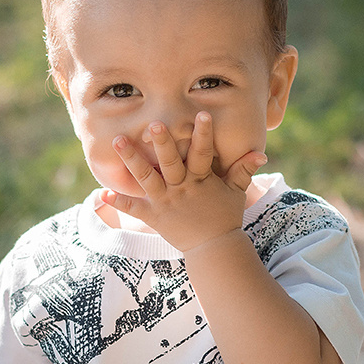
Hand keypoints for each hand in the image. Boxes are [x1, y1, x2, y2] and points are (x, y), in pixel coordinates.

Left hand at [101, 111, 266, 251]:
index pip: (203, 154)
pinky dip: (119, 202)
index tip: (201, 115)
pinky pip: (134, 208)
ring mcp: (166, 202)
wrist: (213, 248)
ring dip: (132, 160)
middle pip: (170, 163)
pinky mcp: (155, 216)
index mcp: (202, 180)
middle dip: (162, 144)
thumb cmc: (225, 216)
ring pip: (147, 178)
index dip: (203, 135)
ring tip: (117, 140)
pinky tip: (102, 194)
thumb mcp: (236, 192)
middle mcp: (182, 188)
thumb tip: (261, 153)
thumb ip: (244, 171)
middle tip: (153, 124)